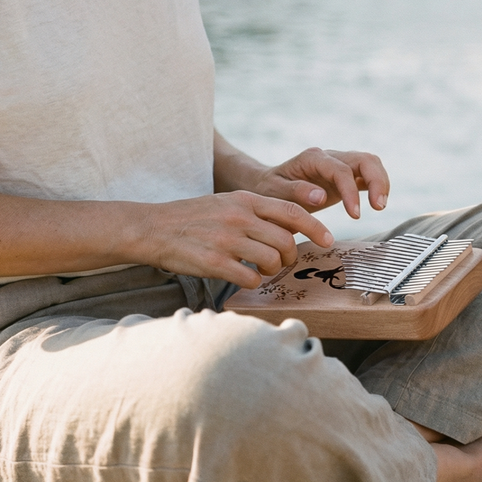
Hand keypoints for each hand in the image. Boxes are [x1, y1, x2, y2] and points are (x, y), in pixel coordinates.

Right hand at [143, 191, 334, 288]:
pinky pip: (251, 278)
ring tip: (261, 270)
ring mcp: (227, 240)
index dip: (316, 227)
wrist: (152, 228)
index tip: (328, 240)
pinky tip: (243, 277)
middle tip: (281, 262)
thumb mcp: (227, 203)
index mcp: (245, 200)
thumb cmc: (193, 218)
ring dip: (272, 270)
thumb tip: (290, 228)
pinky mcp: (214, 263)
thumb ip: (257, 212)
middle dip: (290, 256)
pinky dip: (253, 282)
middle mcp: (239, 217)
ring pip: (272, 260)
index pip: (293, 212)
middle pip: (287, 240)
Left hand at [249, 148, 389, 219]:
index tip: (355, 215)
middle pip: (363, 159)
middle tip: (379, 207)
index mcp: (312, 158)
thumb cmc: (269, 190)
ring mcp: (339, 164)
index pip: (341, 170)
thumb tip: (321, 196)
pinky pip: (368, 175)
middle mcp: (329, 157)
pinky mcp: (346, 175)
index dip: (351, 192)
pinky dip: (377, 186)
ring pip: (370, 163)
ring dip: (381, 182)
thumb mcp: (275, 192)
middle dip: (376, 181)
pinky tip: (378, 203)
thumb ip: (296, 192)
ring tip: (380, 206)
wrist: (267, 186)